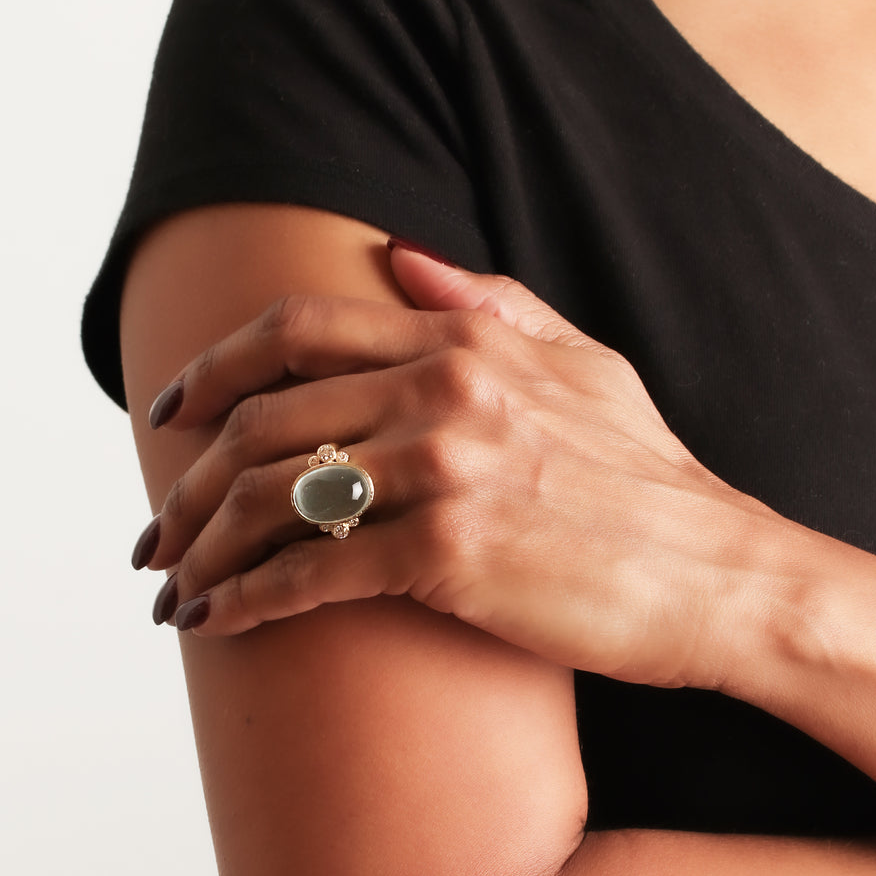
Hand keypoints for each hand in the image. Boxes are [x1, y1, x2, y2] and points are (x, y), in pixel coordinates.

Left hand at [134, 245, 771, 690]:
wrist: (721, 575)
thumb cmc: (650, 477)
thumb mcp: (583, 360)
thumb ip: (488, 300)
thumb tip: (400, 252)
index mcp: (462, 339)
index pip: (296, 329)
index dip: (213, 367)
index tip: (167, 413)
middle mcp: (442, 393)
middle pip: (262, 421)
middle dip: (186, 481)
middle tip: (154, 531)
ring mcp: (445, 472)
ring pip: (271, 497)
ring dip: (202, 547)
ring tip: (171, 587)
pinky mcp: (450, 558)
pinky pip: (311, 574)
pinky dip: (246, 601)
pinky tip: (214, 623)